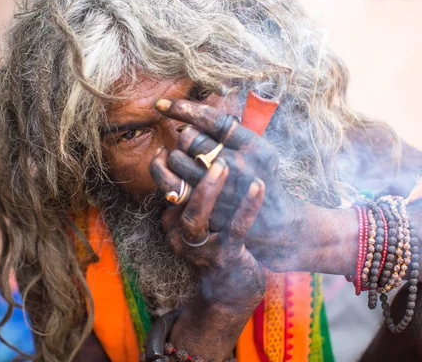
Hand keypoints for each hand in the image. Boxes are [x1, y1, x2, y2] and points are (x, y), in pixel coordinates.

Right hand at [149, 138, 265, 308]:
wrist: (233, 287)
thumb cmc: (220, 240)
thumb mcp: (202, 215)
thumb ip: (196, 187)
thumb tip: (200, 141)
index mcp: (174, 218)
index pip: (162, 185)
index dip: (165, 161)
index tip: (178, 134)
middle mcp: (180, 232)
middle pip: (175, 196)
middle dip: (186, 166)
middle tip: (196, 140)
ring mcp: (201, 247)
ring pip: (195, 216)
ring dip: (208, 189)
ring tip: (223, 165)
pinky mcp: (226, 257)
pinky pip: (235, 230)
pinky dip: (247, 207)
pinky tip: (259, 186)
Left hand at [154, 98, 305, 271]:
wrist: (272, 221)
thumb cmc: (262, 178)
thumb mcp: (261, 150)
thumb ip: (235, 131)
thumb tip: (197, 113)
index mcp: (252, 145)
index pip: (211, 119)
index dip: (184, 108)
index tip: (163, 104)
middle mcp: (237, 164)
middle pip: (190, 138)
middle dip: (185, 138)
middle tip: (191, 144)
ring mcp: (220, 187)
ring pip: (177, 158)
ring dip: (175, 156)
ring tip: (185, 160)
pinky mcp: (205, 207)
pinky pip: (171, 183)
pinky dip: (163, 172)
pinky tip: (164, 164)